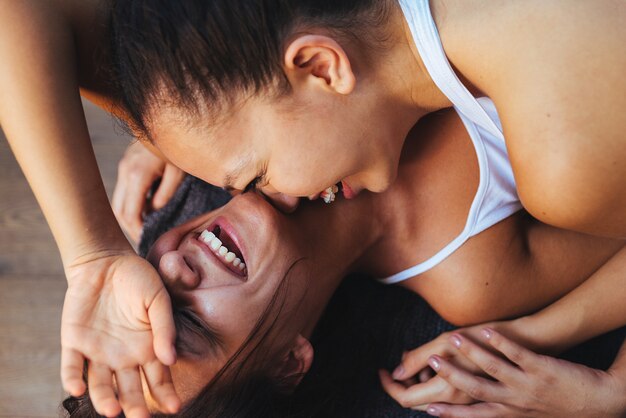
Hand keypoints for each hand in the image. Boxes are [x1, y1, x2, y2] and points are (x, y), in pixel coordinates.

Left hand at [61, 251, 179, 416]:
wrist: (105, 261)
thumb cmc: (138, 279)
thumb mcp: (158, 298)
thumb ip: (164, 327)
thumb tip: (170, 358)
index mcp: (147, 348)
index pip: (159, 379)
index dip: (167, 394)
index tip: (174, 406)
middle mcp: (124, 357)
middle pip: (130, 390)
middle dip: (135, 406)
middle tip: (139, 417)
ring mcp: (98, 352)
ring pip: (101, 384)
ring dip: (105, 399)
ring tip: (111, 409)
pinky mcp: (74, 343)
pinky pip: (72, 366)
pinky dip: (73, 379)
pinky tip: (78, 389)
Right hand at [112, 142, 184, 241]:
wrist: (170, 118)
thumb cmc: (179, 146)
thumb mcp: (178, 172)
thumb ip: (165, 195)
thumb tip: (154, 214)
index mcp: (137, 175)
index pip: (129, 214)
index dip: (137, 231)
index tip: (147, 242)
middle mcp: (124, 172)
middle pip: (117, 211)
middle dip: (129, 229)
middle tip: (144, 241)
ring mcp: (122, 168)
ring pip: (116, 203)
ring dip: (128, 218)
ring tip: (143, 231)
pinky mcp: (126, 166)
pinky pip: (122, 193)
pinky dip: (129, 206)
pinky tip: (143, 214)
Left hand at [380, 326, 490, 409]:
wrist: (523, 343)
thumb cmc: (484, 338)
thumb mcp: (446, 341)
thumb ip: (418, 359)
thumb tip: (396, 374)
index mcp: (447, 388)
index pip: (405, 397)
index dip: (389, 386)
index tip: (381, 370)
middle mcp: (456, 401)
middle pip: (416, 402)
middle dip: (403, 382)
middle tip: (403, 357)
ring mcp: (468, 402)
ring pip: (431, 400)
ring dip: (419, 381)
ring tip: (422, 356)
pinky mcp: (475, 397)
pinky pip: (447, 398)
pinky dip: (434, 384)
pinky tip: (436, 365)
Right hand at [425, 329, 625, 417]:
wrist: (603, 402)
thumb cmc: (564, 408)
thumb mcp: (533, 416)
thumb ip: (506, 409)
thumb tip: (481, 404)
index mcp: (511, 413)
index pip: (474, 414)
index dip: (450, 412)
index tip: (428, 407)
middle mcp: (516, 402)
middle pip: (477, 390)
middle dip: (451, 377)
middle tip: (431, 363)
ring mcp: (529, 384)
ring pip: (493, 369)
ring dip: (470, 353)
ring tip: (451, 338)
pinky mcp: (543, 368)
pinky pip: (518, 354)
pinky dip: (501, 342)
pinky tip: (487, 330)